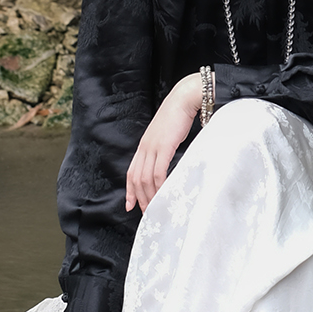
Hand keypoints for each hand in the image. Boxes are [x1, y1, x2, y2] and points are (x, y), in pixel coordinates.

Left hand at [126, 73, 201, 211]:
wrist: (184, 99)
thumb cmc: (179, 115)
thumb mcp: (166, 134)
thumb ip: (164, 147)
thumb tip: (167, 161)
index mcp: (144, 145)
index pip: (131, 171)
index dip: (129, 190)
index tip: (130, 204)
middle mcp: (145, 147)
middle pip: (136, 178)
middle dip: (140, 198)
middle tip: (146, 212)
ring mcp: (153, 146)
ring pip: (145, 178)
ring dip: (149, 195)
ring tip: (154, 208)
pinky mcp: (164, 146)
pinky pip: (158, 171)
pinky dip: (159, 185)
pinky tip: (163, 193)